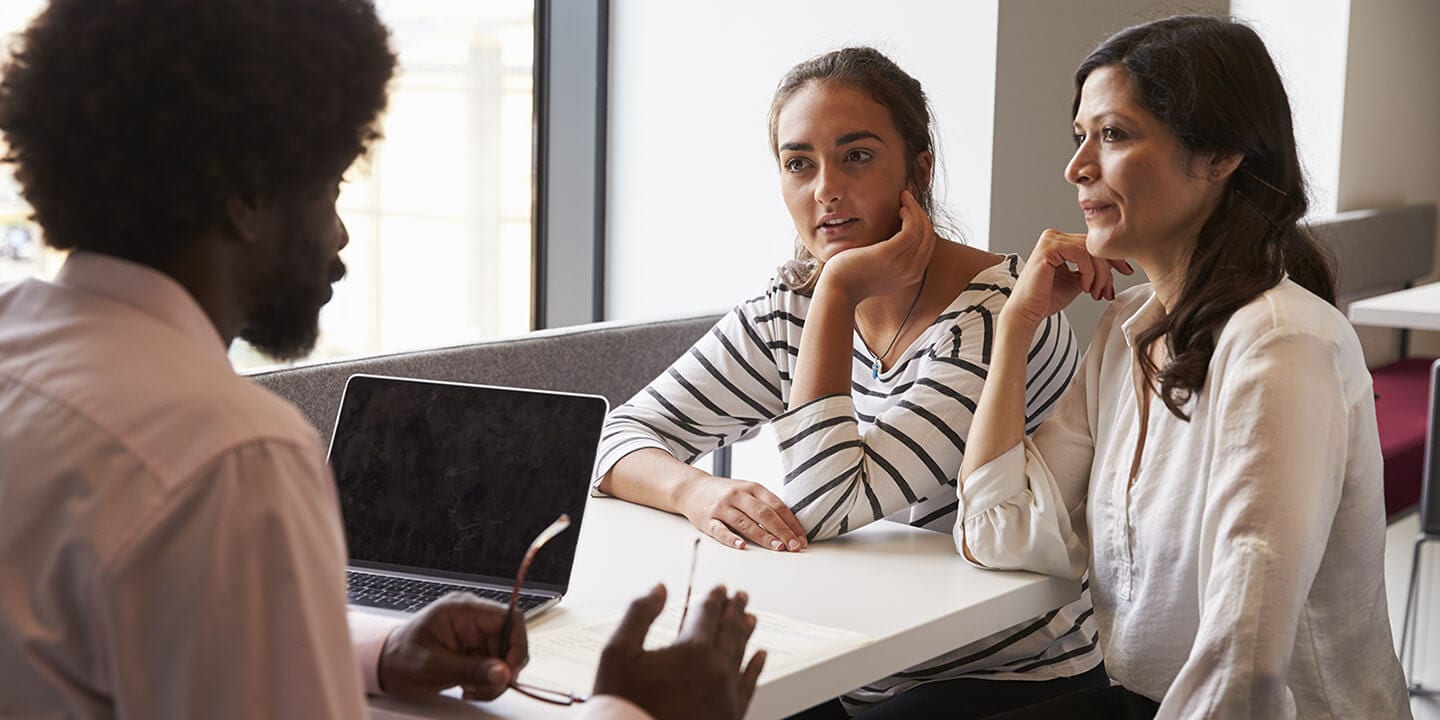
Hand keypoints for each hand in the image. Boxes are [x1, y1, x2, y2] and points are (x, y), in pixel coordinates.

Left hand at [377, 592, 528, 700]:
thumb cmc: (400, 658)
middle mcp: (473, 618)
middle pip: (511, 640)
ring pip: (506, 656)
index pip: (508, 618)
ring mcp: (475, 634)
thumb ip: (470, 670)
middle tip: (488, 688)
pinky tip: (470, 687)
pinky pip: (496, 665)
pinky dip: (489, 681)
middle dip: (503, 668)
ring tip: (472, 689)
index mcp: (462, 610)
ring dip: (496, 679)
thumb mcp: (434, 667)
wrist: (386, 665)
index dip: (517, 644)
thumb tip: (503, 673)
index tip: (509, 671)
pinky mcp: (475, 650)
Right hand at [594, 585, 765, 719]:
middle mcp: (716, 670)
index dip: (714, 598)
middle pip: (729, 630)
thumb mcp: (618, 652)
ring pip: (741, 654)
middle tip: (740, 597)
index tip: (720, 589)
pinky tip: (760, 657)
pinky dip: (755, 668)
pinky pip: (748, 686)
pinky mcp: (729, 715)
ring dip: (745, 633)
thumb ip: (639, 614)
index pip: (708, 614)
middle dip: (734, 610)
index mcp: (692, 650)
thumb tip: (659, 590)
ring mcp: (726, 694)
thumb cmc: (624, 703)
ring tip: (751, 619)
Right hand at [677, 474, 807, 550]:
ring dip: (763, 536)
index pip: (777, 505)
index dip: (791, 523)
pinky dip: (731, 538)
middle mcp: (738, 496)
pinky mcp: (707, 520)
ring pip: (745, 522)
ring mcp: (722, 507)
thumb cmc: (725, 493)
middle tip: (794, 547)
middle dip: (782, 531)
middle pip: (764, 514)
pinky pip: (720, 530)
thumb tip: (790, 527)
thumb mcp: (747, 491)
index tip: (801, 539)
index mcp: (752, 488)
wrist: (692, 488)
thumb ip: (765, 505)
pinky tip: (742, 546)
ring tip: (778, 548)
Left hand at [819, 190, 935, 304]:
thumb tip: (897, 240)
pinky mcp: (889, 255)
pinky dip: (909, 214)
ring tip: (904, 197)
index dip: (922, 223)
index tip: (910, 209)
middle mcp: (912, 272)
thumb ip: (894, 259)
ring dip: (915, 209)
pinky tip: (899, 207)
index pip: (928, 244)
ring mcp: (902, 265)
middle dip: (920, 212)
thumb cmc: (854, 276)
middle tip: (907, 198)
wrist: (837, 290)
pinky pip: (910, 230)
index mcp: (912, 276)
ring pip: (921, 230)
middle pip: (928, 235)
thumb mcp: (880, 269)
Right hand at [1004, 229, 1133, 329]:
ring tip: (1095, 292)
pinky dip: (1088, 272)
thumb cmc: (1046, 299)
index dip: (1113, 258)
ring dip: (1099, 274)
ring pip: (1090, 250)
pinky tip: (1084, 287)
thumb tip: (1116, 266)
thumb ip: (1092, 270)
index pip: (1093, 244)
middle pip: (1094, 246)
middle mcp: (1054, 236)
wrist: (1027, 312)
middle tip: (1108, 291)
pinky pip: (1081, 254)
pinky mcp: (1049, 248)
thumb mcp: (1077, 281)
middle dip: (1108, 269)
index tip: (1125, 272)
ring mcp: (1050, 240)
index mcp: (1060, 241)